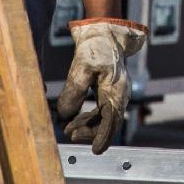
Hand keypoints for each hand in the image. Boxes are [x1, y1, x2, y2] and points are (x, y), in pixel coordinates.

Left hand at [56, 18, 146, 154]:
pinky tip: (73, 120)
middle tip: (70, 135)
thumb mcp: (81, 69)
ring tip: (68, 130)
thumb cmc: (95, 48)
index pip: (112, 120)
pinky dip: (87, 117)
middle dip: (90, 132)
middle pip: (108, 122)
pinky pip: (100, 110)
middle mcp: (119, 94)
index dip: (103, 136)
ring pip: (103, 117)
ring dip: (87, 125)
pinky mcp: (107, 91)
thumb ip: (73, 92)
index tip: (95, 150)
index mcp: (116, 90)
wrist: (104, 33)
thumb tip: (64, 115)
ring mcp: (114, 93)